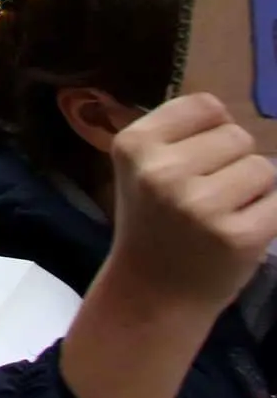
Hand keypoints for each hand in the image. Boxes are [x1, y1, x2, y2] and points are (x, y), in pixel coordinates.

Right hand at [105, 94, 276, 315]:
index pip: (204, 105)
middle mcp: (162, 170)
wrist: (153, 292)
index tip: (199, 155)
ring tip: (224, 211)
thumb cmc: (152, 222)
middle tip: (209, 192)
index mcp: (134, 144)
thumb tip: (230, 117)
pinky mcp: (237, 235)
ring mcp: (200, 204)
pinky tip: (241, 229)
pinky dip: (269, 212)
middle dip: (233, 160)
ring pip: (263, 167)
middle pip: (236, 135)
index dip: (212, 128)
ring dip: (253, 188)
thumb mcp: (142, 168)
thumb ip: (176, 135)